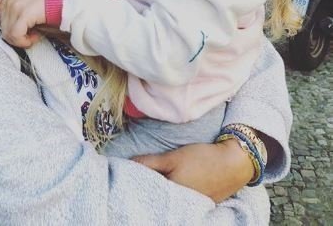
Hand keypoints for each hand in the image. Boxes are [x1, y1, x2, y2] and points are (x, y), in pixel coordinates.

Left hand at [0, 0, 47, 46]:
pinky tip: (36, 37)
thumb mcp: (30, 4)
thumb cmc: (51, 3)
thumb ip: (17, 11)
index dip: (12, 28)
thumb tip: (8, 26)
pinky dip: (24, 41)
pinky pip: (15, 35)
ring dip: (21, 39)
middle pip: (3, 27)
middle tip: (32, 34)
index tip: (27, 28)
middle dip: (17, 35)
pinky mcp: (23, 13)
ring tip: (35, 35)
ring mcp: (15, 5)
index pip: (1, 18)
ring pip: (8, 33)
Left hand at [132, 139, 254, 202]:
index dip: (139, 183)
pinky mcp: (202, 206)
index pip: (148, 191)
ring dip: (163, 192)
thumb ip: (151, 162)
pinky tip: (175, 186)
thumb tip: (130, 164)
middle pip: (159, 198)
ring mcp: (193, 208)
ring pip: (171, 200)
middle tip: (143, 176)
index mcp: (172, 194)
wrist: (234, 163)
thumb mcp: (174, 157)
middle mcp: (181, 206)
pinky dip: (176, 195)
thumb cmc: (203, 158)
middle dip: (150, 188)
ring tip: (158, 180)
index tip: (130, 175)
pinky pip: (183, 202)